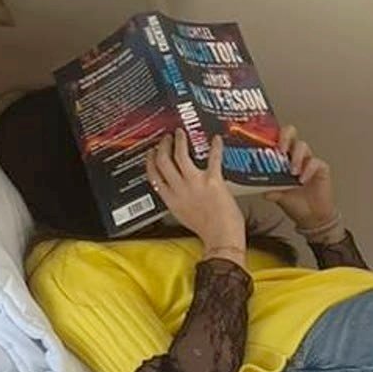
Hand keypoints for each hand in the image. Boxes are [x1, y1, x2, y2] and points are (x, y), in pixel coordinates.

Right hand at [144, 130, 245, 258]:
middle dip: (163, 146)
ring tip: (181, 134)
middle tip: (167, 138)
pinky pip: (212, 158)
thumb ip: (178, 200)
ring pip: (180, 154)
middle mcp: (179, 189)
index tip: (152, 152)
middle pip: (163, 161)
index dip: (150, 161)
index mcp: (170, 199)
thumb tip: (178, 188)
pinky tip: (216, 140)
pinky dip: (215, 147)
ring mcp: (194, 183)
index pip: (153, 175)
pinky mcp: (212, 180)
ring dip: (180, 141)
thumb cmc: (207, 230)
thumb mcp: (183, 215)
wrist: (222, 238)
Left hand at [270, 130, 340, 237]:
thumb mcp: (277, 196)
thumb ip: (269, 190)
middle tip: (280, 149)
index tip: (264, 144)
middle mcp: (295, 155)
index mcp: (282, 158)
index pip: (276, 139)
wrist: (311, 217)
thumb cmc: (294, 203)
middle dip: (284, 137)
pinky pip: (315, 162)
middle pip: (291, 133)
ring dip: (296, 157)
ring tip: (292, 172)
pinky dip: (307, 170)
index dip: (270, 136)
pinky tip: (302, 180)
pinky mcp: (321, 168)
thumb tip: (259, 188)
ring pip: (302, 146)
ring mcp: (308, 160)